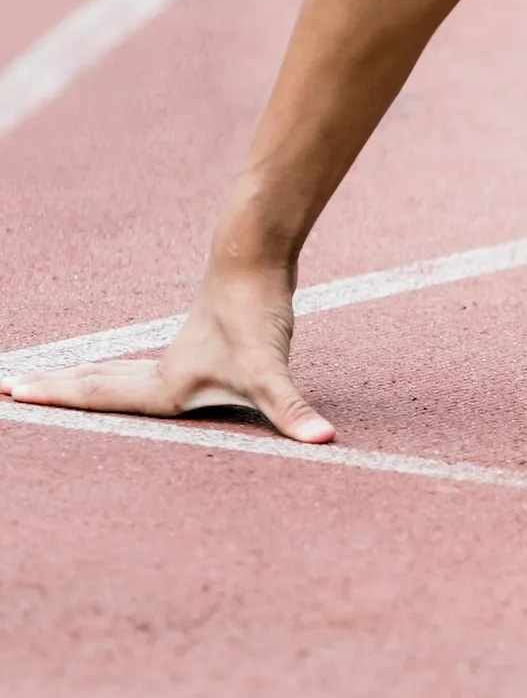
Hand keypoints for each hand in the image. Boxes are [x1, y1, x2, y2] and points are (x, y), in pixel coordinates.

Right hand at [1, 267, 333, 442]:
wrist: (256, 256)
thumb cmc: (256, 313)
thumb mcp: (273, 371)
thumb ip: (292, 410)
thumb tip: (324, 441)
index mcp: (168, 384)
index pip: (102, 397)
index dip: (60, 399)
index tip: (12, 395)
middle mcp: (167, 368)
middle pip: (99, 381)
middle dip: (57, 390)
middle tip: (11, 389)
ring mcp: (183, 351)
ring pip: (119, 369)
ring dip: (85, 378)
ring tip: (53, 381)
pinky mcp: (203, 338)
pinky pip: (146, 361)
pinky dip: (120, 368)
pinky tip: (127, 373)